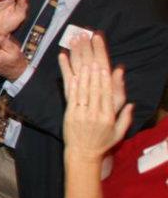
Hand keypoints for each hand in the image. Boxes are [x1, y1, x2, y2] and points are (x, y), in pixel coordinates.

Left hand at [61, 34, 132, 160]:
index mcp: (108, 115)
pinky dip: (68, 76)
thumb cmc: (103, 142)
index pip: (106, 90)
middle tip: (88, 43)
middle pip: (93, 83)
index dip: (103, 73)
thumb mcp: (119, 132)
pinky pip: (69, 91)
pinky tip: (66, 62)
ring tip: (79, 48)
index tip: (102, 58)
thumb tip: (131, 102)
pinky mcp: (69, 112)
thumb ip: (125, 116)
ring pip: (81, 84)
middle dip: (91, 62)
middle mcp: (94, 112)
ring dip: (80, 65)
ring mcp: (80, 111)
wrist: (83, 154)